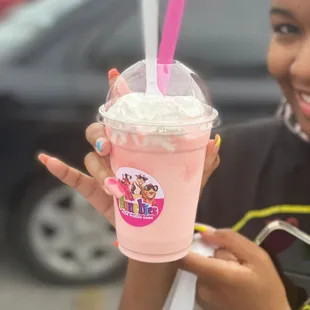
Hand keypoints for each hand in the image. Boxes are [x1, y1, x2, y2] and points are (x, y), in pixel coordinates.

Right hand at [38, 68, 220, 224]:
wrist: (156, 228)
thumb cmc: (172, 199)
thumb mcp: (190, 180)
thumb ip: (203, 162)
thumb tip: (213, 141)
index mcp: (137, 145)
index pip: (125, 115)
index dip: (118, 95)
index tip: (115, 76)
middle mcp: (118, 152)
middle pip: (99, 130)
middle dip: (100, 134)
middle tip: (111, 146)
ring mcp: (104, 169)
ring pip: (91, 156)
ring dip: (100, 168)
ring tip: (116, 186)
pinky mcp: (93, 188)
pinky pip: (73, 177)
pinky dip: (59, 169)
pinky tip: (47, 160)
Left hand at [181, 229, 289, 309]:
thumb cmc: (266, 288)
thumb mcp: (256, 256)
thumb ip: (229, 240)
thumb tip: (204, 233)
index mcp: (215, 275)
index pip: (185, 258)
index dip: (182, 244)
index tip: (188, 234)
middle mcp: (203, 287)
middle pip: (199, 259)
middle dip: (213, 254)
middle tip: (234, 260)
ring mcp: (202, 297)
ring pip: (202, 268)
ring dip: (215, 266)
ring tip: (235, 273)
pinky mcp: (204, 303)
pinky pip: (204, 280)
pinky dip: (214, 277)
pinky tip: (230, 283)